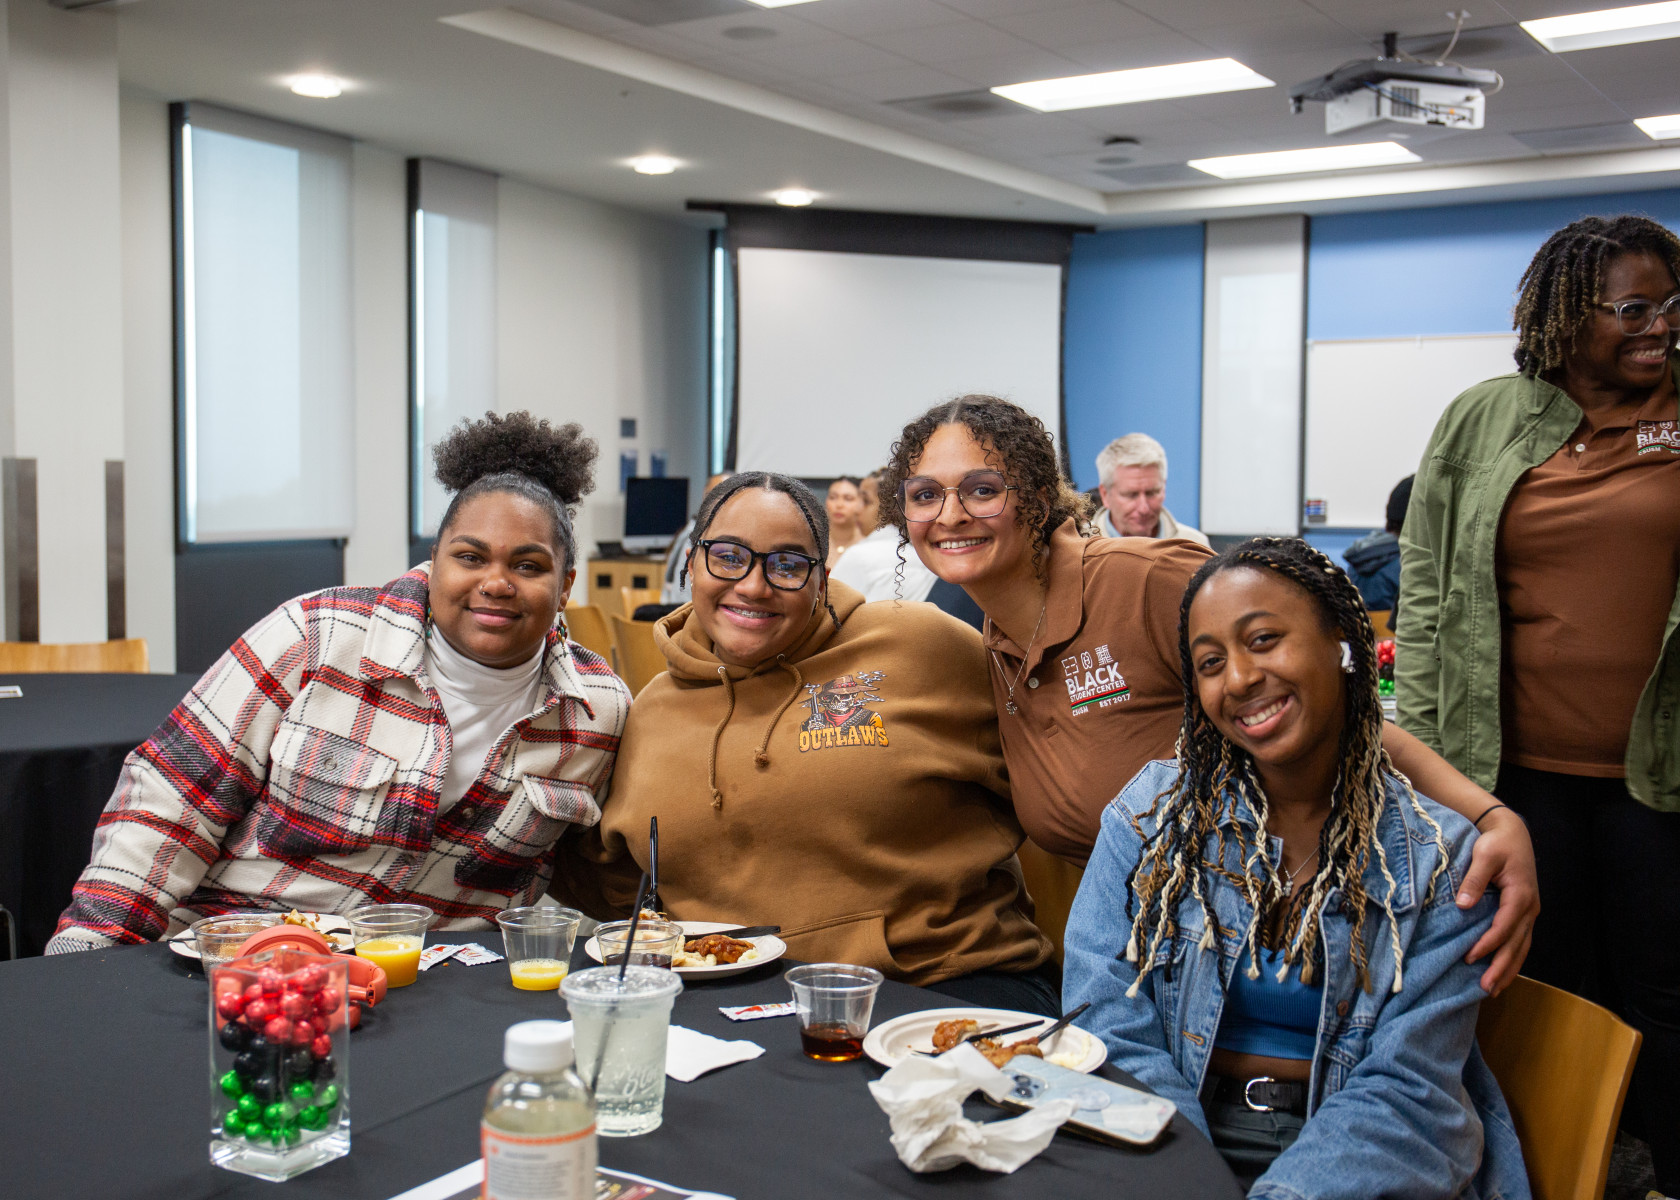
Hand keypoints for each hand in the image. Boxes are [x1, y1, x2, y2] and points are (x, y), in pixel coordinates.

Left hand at [1456, 806, 1537, 995]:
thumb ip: (1474, 879)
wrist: (1513, 833)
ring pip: (1522, 947)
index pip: (1504, 925)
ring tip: (1494, 990)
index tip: (1471, 957)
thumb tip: (1463, 904)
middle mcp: (1530, 908)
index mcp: (1520, 894)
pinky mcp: (1525, 913)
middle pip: (1516, 944)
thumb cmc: (1497, 843)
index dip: (1488, 943)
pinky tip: (1503, 973)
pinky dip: (1513, 959)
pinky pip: (1521, 941)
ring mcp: (1530, 912)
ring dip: (1509, 969)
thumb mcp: (1484, 855)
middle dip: (1501, 967)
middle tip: (1485, 988)